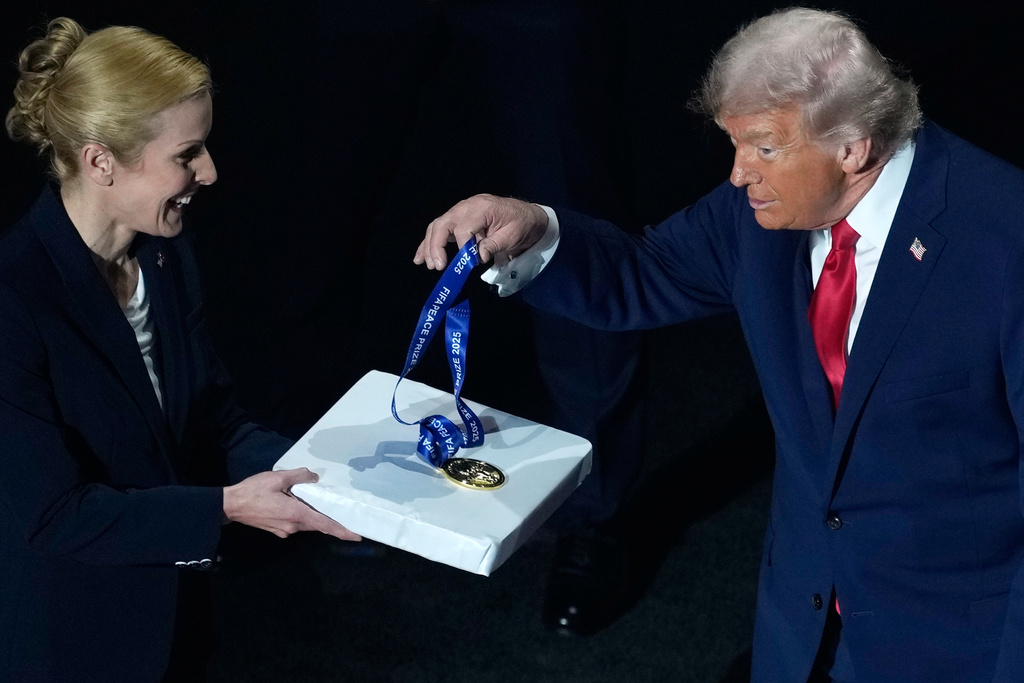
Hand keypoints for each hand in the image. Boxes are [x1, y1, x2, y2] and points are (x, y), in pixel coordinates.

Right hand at [223, 468, 360, 541]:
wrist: (231, 505)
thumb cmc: (254, 491)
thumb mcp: (278, 477)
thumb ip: (299, 476)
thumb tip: (314, 477)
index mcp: (296, 514)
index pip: (325, 525)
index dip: (342, 530)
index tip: (357, 535)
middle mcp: (293, 526)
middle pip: (318, 524)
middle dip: (332, 521)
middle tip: (347, 514)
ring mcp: (285, 530)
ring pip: (307, 524)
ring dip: (316, 516)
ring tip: (325, 505)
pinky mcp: (277, 530)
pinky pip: (297, 524)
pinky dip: (304, 516)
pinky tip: (303, 505)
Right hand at [413, 193, 547, 269]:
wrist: (527, 216)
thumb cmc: (521, 225)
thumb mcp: (513, 236)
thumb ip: (494, 245)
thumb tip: (478, 256)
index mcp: (482, 207)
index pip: (463, 228)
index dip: (462, 248)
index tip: (470, 263)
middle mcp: (467, 206)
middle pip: (443, 224)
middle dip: (436, 246)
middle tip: (438, 267)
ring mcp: (461, 211)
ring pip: (437, 226)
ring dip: (429, 246)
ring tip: (429, 264)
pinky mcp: (459, 219)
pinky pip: (440, 229)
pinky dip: (429, 243)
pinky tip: (420, 257)